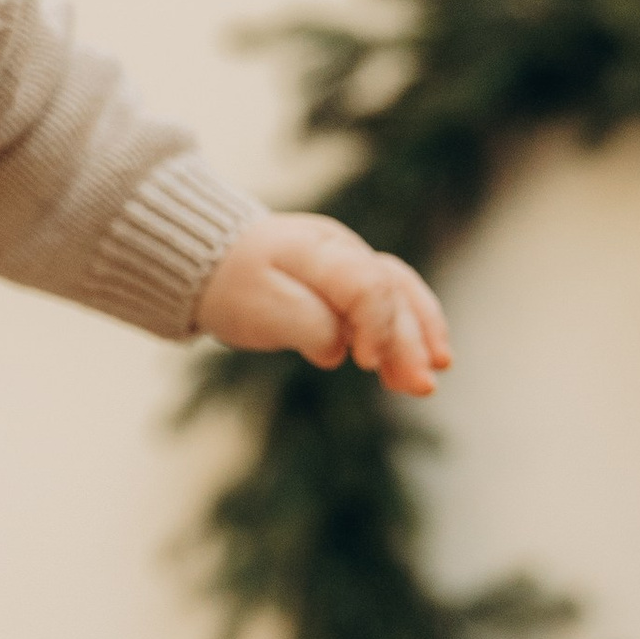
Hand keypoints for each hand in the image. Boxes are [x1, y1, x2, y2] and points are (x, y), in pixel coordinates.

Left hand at [196, 213, 449, 397]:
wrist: (210, 262)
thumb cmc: (233, 285)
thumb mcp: (259, 307)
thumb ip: (306, 326)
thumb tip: (340, 351)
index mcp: (318, 250)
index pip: (369, 284)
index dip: (377, 324)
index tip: (363, 362)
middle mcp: (345, 251)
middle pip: (393, 292)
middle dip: (409, 342)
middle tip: (422, 388)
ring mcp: (352, 263)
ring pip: (401, 296)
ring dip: (419, 339)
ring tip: (429, 381)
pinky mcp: (351, 283)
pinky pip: (392, 304)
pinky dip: (408, 334)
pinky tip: (418, 367)